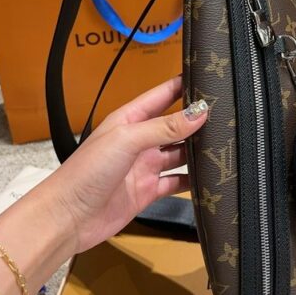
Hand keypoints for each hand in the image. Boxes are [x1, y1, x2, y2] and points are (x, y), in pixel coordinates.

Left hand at [43, 75, 207, 253]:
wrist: (68, 217)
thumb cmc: (86, 172)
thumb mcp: (127, 140)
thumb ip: (164, 126)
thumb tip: (198, 113)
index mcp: (129, 119)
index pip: (162, 95)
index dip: (183, 85)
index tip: (208, 77)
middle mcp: (139, 141)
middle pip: (175, 125)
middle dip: (197, 120)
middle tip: (227, 114)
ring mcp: (144, 167)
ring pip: (179, 153)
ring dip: (198, 150)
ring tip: (224, 144)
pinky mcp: (148, 192)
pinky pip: (176, 182)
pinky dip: (193, 181)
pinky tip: (209, 178)